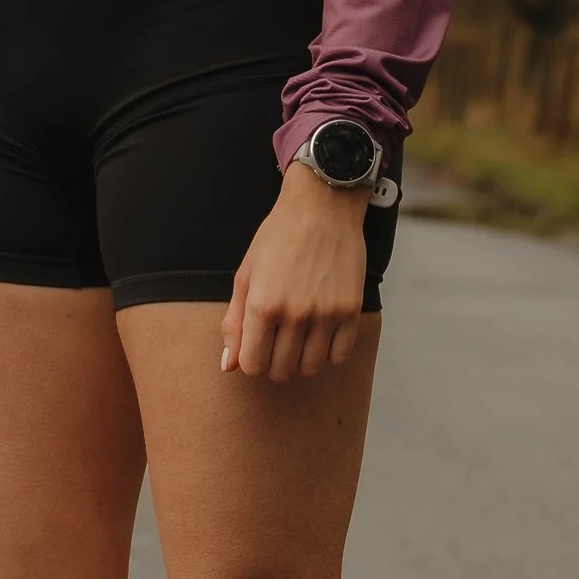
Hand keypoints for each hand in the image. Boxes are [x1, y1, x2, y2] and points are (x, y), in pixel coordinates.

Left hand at [222, 160, 369, 382]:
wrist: (322, 207)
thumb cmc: (279, 237)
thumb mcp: (246, 275)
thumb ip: (234, 322)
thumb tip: (228, 365)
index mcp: (262, 305)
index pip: (251, 365)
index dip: (251, 361)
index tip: (257, 348)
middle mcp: (294, 314)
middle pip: (280, 370)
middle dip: (274, 363)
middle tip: (278, 342)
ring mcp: (325, 313)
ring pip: (310, 367)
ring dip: (301, 361)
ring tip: (299, 338)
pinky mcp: (351, 310)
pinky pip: (339, 356)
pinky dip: (328, 353)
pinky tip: (321, 335)